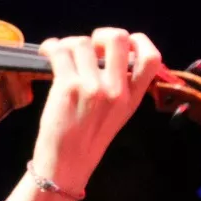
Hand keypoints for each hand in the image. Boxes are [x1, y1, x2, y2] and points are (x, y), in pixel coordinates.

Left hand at [33, 28, 162, 193]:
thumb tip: (108, 55)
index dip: (139, 41)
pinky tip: (48, 53)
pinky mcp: (68, 87)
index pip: (151, 59)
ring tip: (62, 55)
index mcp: (131, 98)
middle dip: (101, 34)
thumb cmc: (86, 141)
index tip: (124, 42)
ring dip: (69, 44)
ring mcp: (93, 88)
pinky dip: (51, 47)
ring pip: (82, 42)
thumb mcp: (116, 116)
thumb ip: (120, 87)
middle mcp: (116, 91)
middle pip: (117, 38)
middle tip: (90, 47)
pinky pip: (60, 50)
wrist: (65, 166)